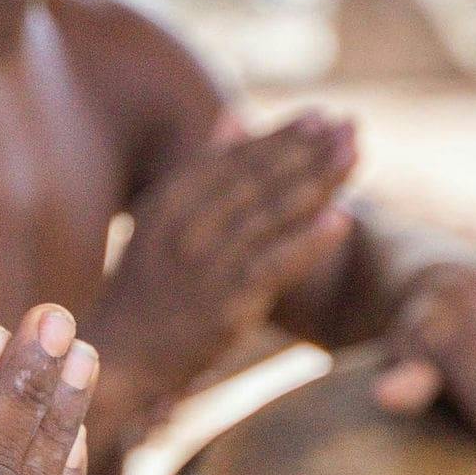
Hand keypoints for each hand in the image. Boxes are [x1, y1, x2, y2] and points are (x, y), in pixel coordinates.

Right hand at [86, 111, 357, 436]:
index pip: (234, 159)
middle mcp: (187, 227)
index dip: (280, 135)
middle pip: (258, 179)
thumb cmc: (148, 288)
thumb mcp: (162, 218)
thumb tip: (233, 117)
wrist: (120, 358)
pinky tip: (342, 221)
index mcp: (170, 201)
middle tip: (351, 125)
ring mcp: (206, 266)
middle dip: (308, 150)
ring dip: (319, 182)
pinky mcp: (225, 305)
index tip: (321, 115)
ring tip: (355, 154)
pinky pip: (275, 266)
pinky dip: (309, 243)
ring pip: (272, 215)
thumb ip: (201, 169)